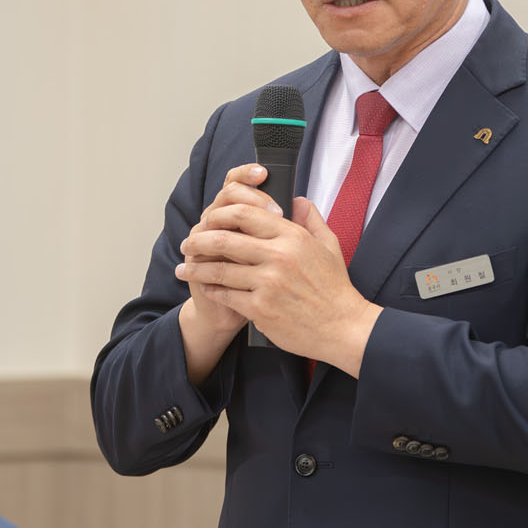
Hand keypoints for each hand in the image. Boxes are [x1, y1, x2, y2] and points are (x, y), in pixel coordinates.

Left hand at [177, 196, 381, 375]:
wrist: (343, 327)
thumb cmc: (335, 287)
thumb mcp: (329, 245)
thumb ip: (311, 218)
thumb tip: (296, 200)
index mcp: (292, 236)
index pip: (246, 213)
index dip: (221, 213)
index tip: (209, 218)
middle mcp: (278, 256)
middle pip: (224, 238)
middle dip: (198, 240)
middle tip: (187, 244)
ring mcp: (268, 283)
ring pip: (219, 269)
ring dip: (197, 268)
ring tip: (184, 268)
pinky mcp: (261, 308)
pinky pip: (227, 295)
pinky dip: (212, 291)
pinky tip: (205, 288)